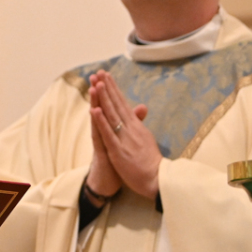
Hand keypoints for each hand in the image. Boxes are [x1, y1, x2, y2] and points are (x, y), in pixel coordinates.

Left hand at [88, 71, 160, 200]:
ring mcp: (124, 139)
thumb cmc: (150, 161)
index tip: (105, 75)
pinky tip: (95, 110)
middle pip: (116, 105)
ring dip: (104, 99)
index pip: (122, 103)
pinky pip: (108, 134)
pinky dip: (101, 121)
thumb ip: (140, 122)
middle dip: (107, 88)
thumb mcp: (146, 137)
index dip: (113, 89)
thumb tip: (141, 107)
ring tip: (96, 84)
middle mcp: (130, 129)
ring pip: (112, 115)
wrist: (157, 179)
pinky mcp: (118, 150)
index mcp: (136, 126)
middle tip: (99, 72)